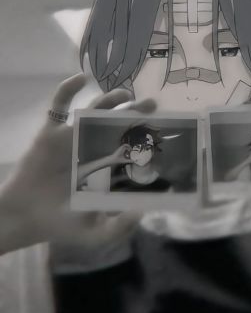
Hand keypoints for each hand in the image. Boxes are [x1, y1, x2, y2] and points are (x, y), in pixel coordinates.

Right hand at [0, 74, 155, 252]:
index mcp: (108, 167)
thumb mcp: (96, 234)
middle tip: (151, 104)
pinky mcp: (51, 132)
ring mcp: (73, 138)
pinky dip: (68, 89)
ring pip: (94, 110)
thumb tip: (143, 211)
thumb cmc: (61, 225)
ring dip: (110, 98)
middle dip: (136, 112)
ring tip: (124, 94)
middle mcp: (94, 148)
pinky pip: (58, 105)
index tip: (164, 127)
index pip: (133, 145)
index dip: (148, 135)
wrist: (24, 219)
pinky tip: (81, 78)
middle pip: (119, 123)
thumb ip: (121, 228)